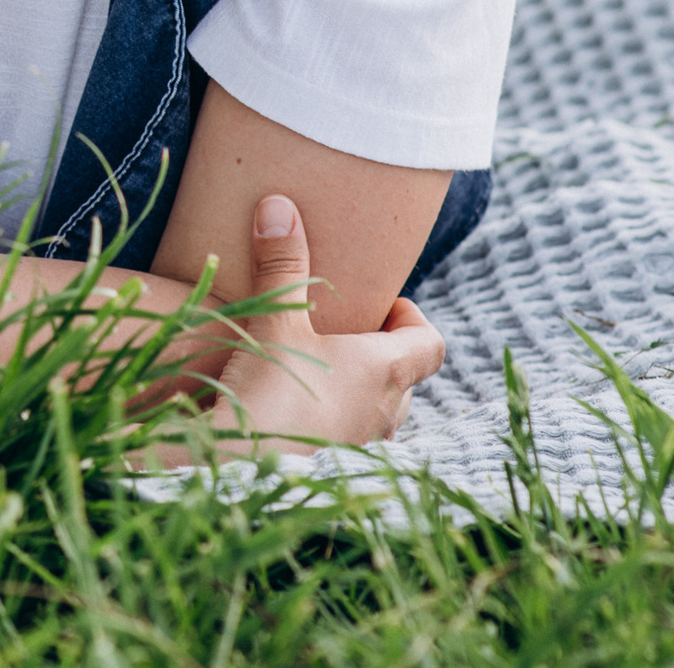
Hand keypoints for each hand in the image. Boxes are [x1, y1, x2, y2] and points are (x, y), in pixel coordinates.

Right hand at [205, 195, 444, 449]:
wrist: (243, 469)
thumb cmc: (273, 389)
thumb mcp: (276, 318)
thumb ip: (281, 263)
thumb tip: (279, 205)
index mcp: (387, 369)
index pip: (430, 342)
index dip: (413, 318)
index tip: (382, 302)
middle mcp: (386, 411)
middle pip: (406, 378)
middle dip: (382, 354)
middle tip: (345, 333)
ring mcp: (363, 446)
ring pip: (379, 412)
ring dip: (361, 391)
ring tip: (320, 371)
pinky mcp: (334, 469)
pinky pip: (349, 439)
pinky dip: (335, 422)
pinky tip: (295, 410)